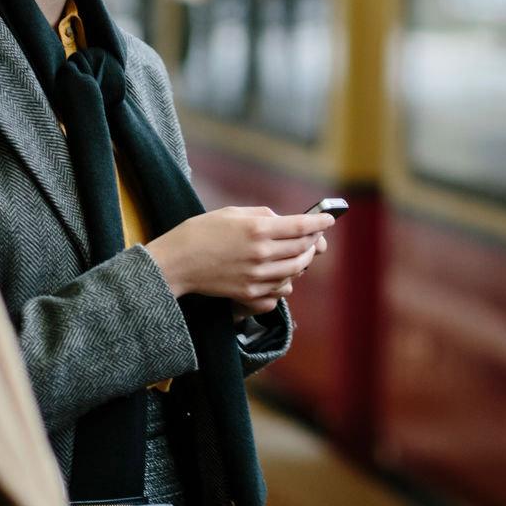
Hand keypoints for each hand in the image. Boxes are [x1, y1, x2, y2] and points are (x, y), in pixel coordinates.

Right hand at [145, 206, 331, 308]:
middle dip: (314, 240)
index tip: (329, 218)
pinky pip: (281, 289)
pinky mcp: (250, 293)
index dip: (319, 222)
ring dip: (303, 260)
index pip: (300, 226)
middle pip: (302, 249)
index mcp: (257, 229)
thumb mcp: (232, 212)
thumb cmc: (201, 231)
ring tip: (302, 252)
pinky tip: (285, 271)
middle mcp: (261, 254)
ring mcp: (256, 277)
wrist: (177, 262)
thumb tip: (283, 220)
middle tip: (316, 235)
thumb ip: (262, 215)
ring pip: (295, 270)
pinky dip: (288, 279)